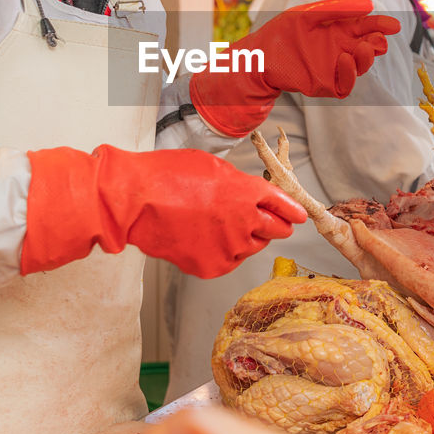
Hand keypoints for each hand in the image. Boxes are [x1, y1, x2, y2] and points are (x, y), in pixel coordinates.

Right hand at [22, 146, 306, 277]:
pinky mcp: (212, 266)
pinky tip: (206, 239)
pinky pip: (229, 262)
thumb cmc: (168, 176)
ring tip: (223, 226)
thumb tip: (250, 193)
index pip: (283, 206)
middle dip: (276, 225)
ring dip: (247, 238)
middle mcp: (245, 222)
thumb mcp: (213, 167)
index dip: (292, 210)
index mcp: (248, 192)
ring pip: (253, 248)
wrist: (136, 201)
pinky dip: (223, 253)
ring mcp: (229, 247)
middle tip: (270, 223)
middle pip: (277, 230)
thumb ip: (239, 183)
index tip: (297, 215)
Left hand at [189, 0, 400, 136]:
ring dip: (367, 58)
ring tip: (363, 48)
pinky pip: (345, 84)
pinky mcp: (325, 86)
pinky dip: (350, 74)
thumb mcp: (309, 14)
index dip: (381, 26)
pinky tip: (345, 59)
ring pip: (361, 67)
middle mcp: (340, 49)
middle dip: (377, 43)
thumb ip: (336, 9)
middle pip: (368, 48)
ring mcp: (334, 69)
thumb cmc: (281, 33)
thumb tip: (368, 5)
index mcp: (339, 31)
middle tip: (378, 39)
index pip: (366, 28)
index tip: (394, 25)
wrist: (259, 56)